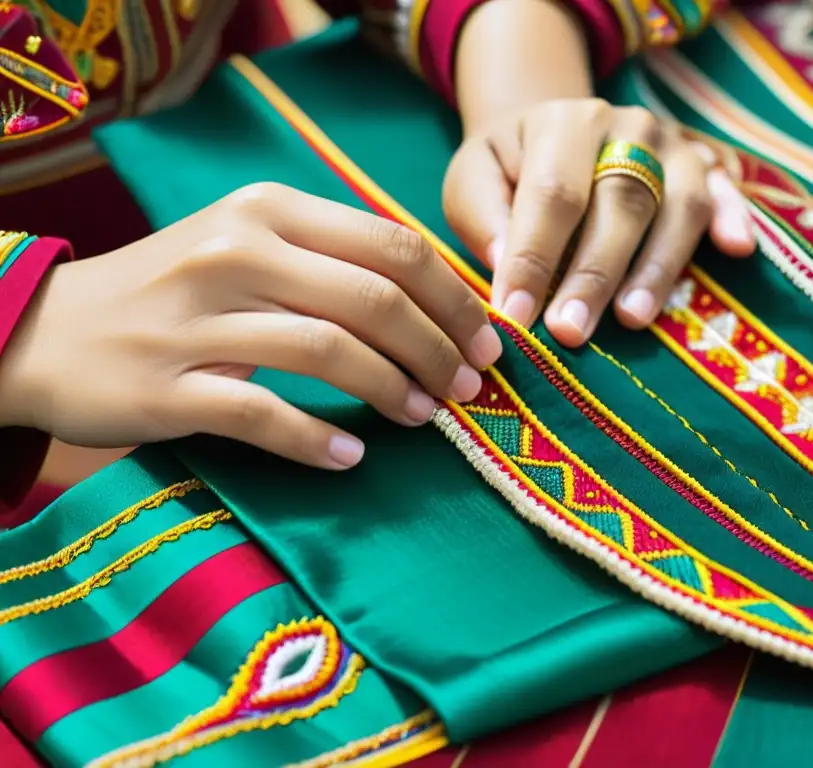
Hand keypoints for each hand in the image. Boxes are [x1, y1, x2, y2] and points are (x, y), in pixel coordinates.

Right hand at [0, 184, 501, 469]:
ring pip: (330, 352)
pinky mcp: (167, 387)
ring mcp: (197, 319)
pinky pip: (266, 415)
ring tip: (423, 417)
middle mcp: (235, 251)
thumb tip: (434, 298)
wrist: (45, 331)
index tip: (485, 341)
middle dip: (439, 348)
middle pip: (375, 298)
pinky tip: (351, 455)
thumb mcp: (245, 246)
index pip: (392, 244)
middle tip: (467, 388)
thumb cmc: (171, 292)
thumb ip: (329, 258)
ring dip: (394, 390)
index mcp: (266, 210)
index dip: (453, 298)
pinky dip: (320, 439)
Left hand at [443, 99, 755, 346]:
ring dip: (658, 266)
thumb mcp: (474, 180)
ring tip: (632, 317)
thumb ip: (483, 218)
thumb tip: (507, 268)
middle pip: (620, 202)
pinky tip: (737, 249)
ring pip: (677, 204)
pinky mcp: (704, 165)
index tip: (515, 315)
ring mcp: (672, 144)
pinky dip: (734, 218)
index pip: (552, 195)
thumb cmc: (510, 171)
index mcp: (563, 123)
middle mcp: (626, 126)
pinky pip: (726, 191)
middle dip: (594, 273)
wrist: (555, 135)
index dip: (534, 258)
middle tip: (571, 331)